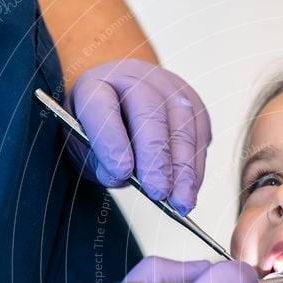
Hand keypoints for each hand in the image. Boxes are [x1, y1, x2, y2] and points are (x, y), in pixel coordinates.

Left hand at [66, 59, 211, 214]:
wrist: (123, 104)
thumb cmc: (99, 131)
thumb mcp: (83, 146)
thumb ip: (98, 160)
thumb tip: (123, 176)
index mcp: (95, 84)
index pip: (102, 106)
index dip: (111, 139)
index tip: (121, 172)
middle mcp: (134, 79)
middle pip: (150, 113)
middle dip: (155, 157)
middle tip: (157, 192)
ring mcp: (170, 90)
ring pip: (182, 127)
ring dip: (183, 169)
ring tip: (180, 202)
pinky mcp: (195, 107)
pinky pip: (199, 139)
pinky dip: (195, 170)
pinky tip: (189, 193)